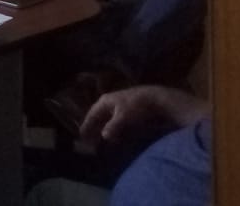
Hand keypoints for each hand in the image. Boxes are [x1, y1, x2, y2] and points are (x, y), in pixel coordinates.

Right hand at [80, 85, 207, 142]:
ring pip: (107, 118)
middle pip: (99, 116)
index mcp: (105, 101)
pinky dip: (113, 127)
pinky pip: (116, 119)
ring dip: (103, 128)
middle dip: (94, 128)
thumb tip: (104, 137)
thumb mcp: (123, 117)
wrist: (157, 99)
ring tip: (101, 139)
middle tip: (90, 140)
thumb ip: (112, 127)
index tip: (82, 136)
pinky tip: (116, 135)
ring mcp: (120, 104)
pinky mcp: (129, 108)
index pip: (92, 114)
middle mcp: (110, 101)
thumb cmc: (137, 107)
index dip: (87, 125)